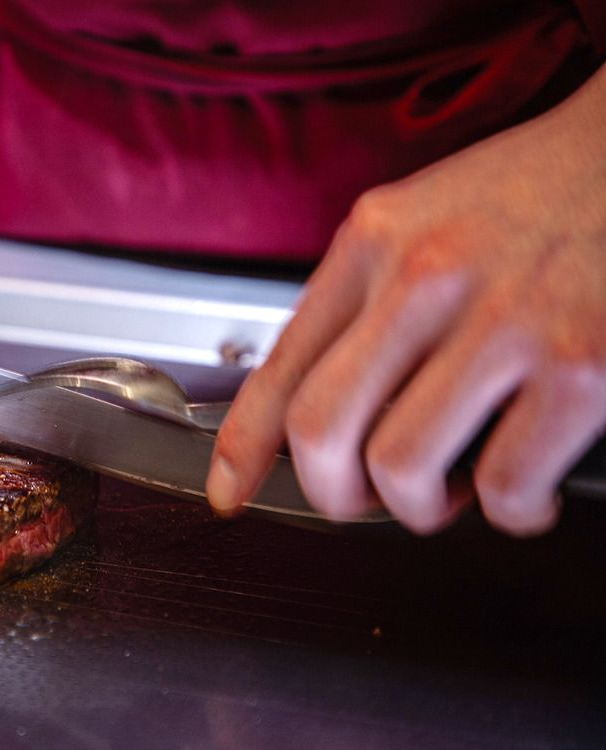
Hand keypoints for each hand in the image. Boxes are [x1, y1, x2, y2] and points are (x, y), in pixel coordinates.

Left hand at [208, 69, 605, 535]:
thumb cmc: (539, 188)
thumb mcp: (421, 217)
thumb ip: (364, 295)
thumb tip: (315, 393)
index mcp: (375, 242)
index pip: (280, 366)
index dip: (241, 447)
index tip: (229, 490)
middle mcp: (427, 277)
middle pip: (322, 430)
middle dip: (332, 493)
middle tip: (360, 498)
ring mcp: (506, 321)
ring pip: (401, 468)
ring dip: (417, 507)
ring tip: (448, 492)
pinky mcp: (582, 364)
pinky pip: (506, 482)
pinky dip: (509, 511)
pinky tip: (521, 492)